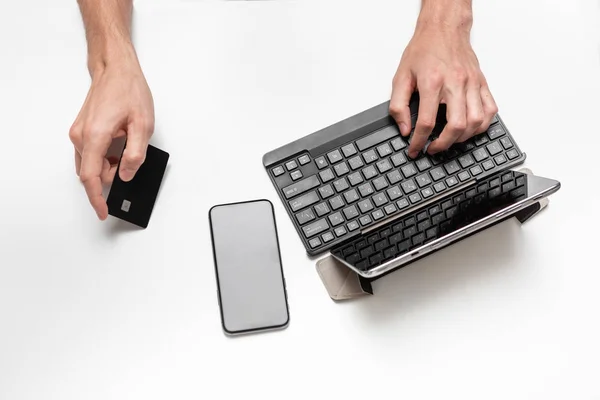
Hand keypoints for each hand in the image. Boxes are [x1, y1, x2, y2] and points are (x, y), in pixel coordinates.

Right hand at [69, 49, 153, 219]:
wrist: (116, 69)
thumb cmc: (128, 90)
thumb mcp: (142, 125)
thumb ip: (135, 154)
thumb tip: (126, 175)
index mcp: (95, 136)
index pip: (91, 177)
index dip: (97, 198)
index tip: (104, 211)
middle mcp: (81, 136)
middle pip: (91, 173)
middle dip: (110, 177)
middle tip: (131, 164)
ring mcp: (78, 133)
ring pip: (90, 164)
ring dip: (108, 167)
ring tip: (127, 150)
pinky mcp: (81, 130)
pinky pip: (89, 154)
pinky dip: (103, 158)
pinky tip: (119, 147)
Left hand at [390, 21, 497, 157]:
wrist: (443, 29)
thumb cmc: (423, 50)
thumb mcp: (400, 77)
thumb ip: (399, 105)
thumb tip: (404, 128)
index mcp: (432, 82)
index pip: (427, 122)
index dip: (419, 141)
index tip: (415, 149)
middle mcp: (455, 83)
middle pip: (456, 126)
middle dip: (444, 144)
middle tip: (433, 149)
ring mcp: (472, 83)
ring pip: (477, 121)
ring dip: (463, 138)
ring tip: (450, 140)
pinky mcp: (482, 82)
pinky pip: (491, 109)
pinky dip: (482, 125)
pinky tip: (470, 129)